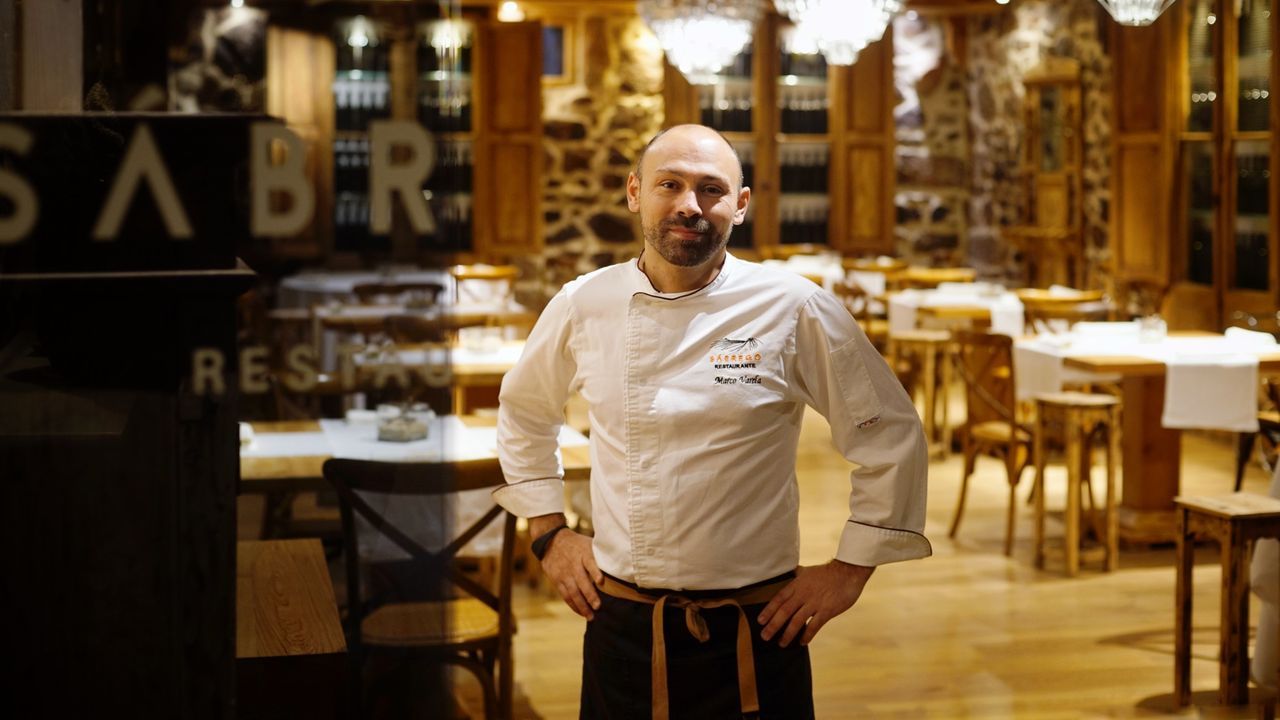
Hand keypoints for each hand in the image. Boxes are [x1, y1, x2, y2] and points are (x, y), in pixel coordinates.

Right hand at [531, 515, 603, 619]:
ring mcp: (564, 574)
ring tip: (590, 616)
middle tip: (598, 607)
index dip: (595, 571)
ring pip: (572, 592)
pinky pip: (565, 595)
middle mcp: (573, 564)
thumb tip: (619, 562)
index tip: (601, 581)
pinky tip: (580, 612)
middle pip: (581, 581)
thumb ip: (599, 554)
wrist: (551, 541)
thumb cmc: (576, 544)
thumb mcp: (588, 543)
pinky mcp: (556, 580)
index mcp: (583, 553)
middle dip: (589, 595)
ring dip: (581, 605)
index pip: (590, 562)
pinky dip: (573, 605)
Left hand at [756, 560, 873, 647]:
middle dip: (773, 625)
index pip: (778, 598)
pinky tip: (802, 642)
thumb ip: (796, 574)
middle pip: (784, 612)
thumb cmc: (828, 572)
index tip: (760, 621)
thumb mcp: (807, 571)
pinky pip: (814, 626)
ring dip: (787, 634)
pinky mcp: (827, 611)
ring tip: (781, 643)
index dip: (768, 610)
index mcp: (797, 584)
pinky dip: (807, 635)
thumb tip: (788, 572)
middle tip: (764, 637)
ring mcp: (815, 603)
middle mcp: (803, 594)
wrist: (848, 572)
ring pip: (797, 621)